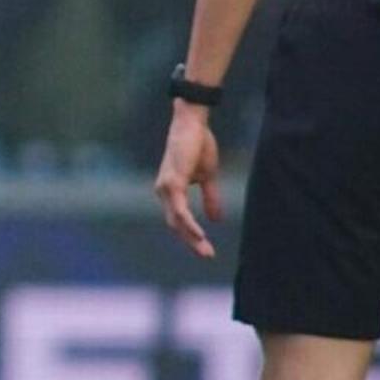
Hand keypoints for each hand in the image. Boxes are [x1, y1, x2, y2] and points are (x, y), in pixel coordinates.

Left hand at [156, 104, 223, 260]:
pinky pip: (180, 209)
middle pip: (176, 225)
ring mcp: (166, 187)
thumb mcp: (207, 177)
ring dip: (192, 238)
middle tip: (208, 255)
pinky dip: (189, 223)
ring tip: (206, 250)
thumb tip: (215, 219)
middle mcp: (164, 192)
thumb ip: (210, 198)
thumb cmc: (199, 146)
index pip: (179, 220)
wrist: (194, 124)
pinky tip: (200, 234)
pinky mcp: (172, 182)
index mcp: (170, 191)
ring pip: (176, 221)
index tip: (206, 249)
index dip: (191, 236)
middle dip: (192, 242)